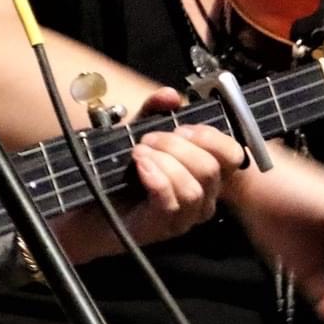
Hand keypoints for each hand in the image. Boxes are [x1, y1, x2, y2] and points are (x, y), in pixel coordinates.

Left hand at [48, 88, 246, 261]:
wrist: (90, 208)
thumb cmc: (120, 174)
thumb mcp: (138, 133)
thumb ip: (155, 112)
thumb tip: (170, 96)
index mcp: (205, 175)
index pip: (233, 155)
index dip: (211, 137)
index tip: (182, 127)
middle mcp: (203, 199)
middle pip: (210, 169)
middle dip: (178, 146)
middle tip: (149, 139)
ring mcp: (184, 217)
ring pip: (193, 189)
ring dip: (165, 162)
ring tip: (139, 153)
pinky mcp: (161, 228)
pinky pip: (170, 203)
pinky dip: (156, 180)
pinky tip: (140, 166)